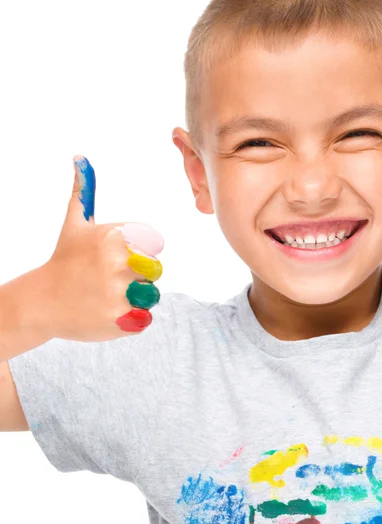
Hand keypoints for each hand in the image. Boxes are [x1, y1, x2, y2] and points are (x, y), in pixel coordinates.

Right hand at [42, 156, 164, 340]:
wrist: (41, 302)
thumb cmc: (64, 260)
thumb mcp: (75, 224)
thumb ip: (84, 192)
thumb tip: (80, 157)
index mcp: (114, 238)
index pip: (154, 246)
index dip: (137, 253)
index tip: (113, 258)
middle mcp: (119, 265)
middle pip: (155, 271)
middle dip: (137, 276)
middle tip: (109, 279)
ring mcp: (121, 295)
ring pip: (152, 295)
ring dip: (136, 298)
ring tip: (108, 295)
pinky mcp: (123, 321)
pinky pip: (146, 318)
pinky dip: (132, 318)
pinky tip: (108, 311)